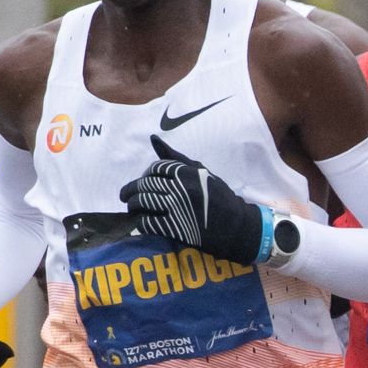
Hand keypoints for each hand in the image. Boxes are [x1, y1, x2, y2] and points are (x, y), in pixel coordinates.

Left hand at [122, 136, 266, 264]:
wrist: (239, 227)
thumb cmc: (221, 198)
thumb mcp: (202, 172)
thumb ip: (176, 157)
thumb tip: (153, 139)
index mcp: (187, 172)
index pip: (155, 169)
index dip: (146, 176)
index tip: (145, 183)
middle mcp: (181, 187)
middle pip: (145, 185)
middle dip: (132, 191)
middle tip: (127, 197)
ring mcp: (178, 208)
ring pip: (142, 202)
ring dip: (133, 206)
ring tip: (132, 209)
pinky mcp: (177, 228)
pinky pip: (148, 223)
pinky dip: (140, 224)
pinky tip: (142, 224)